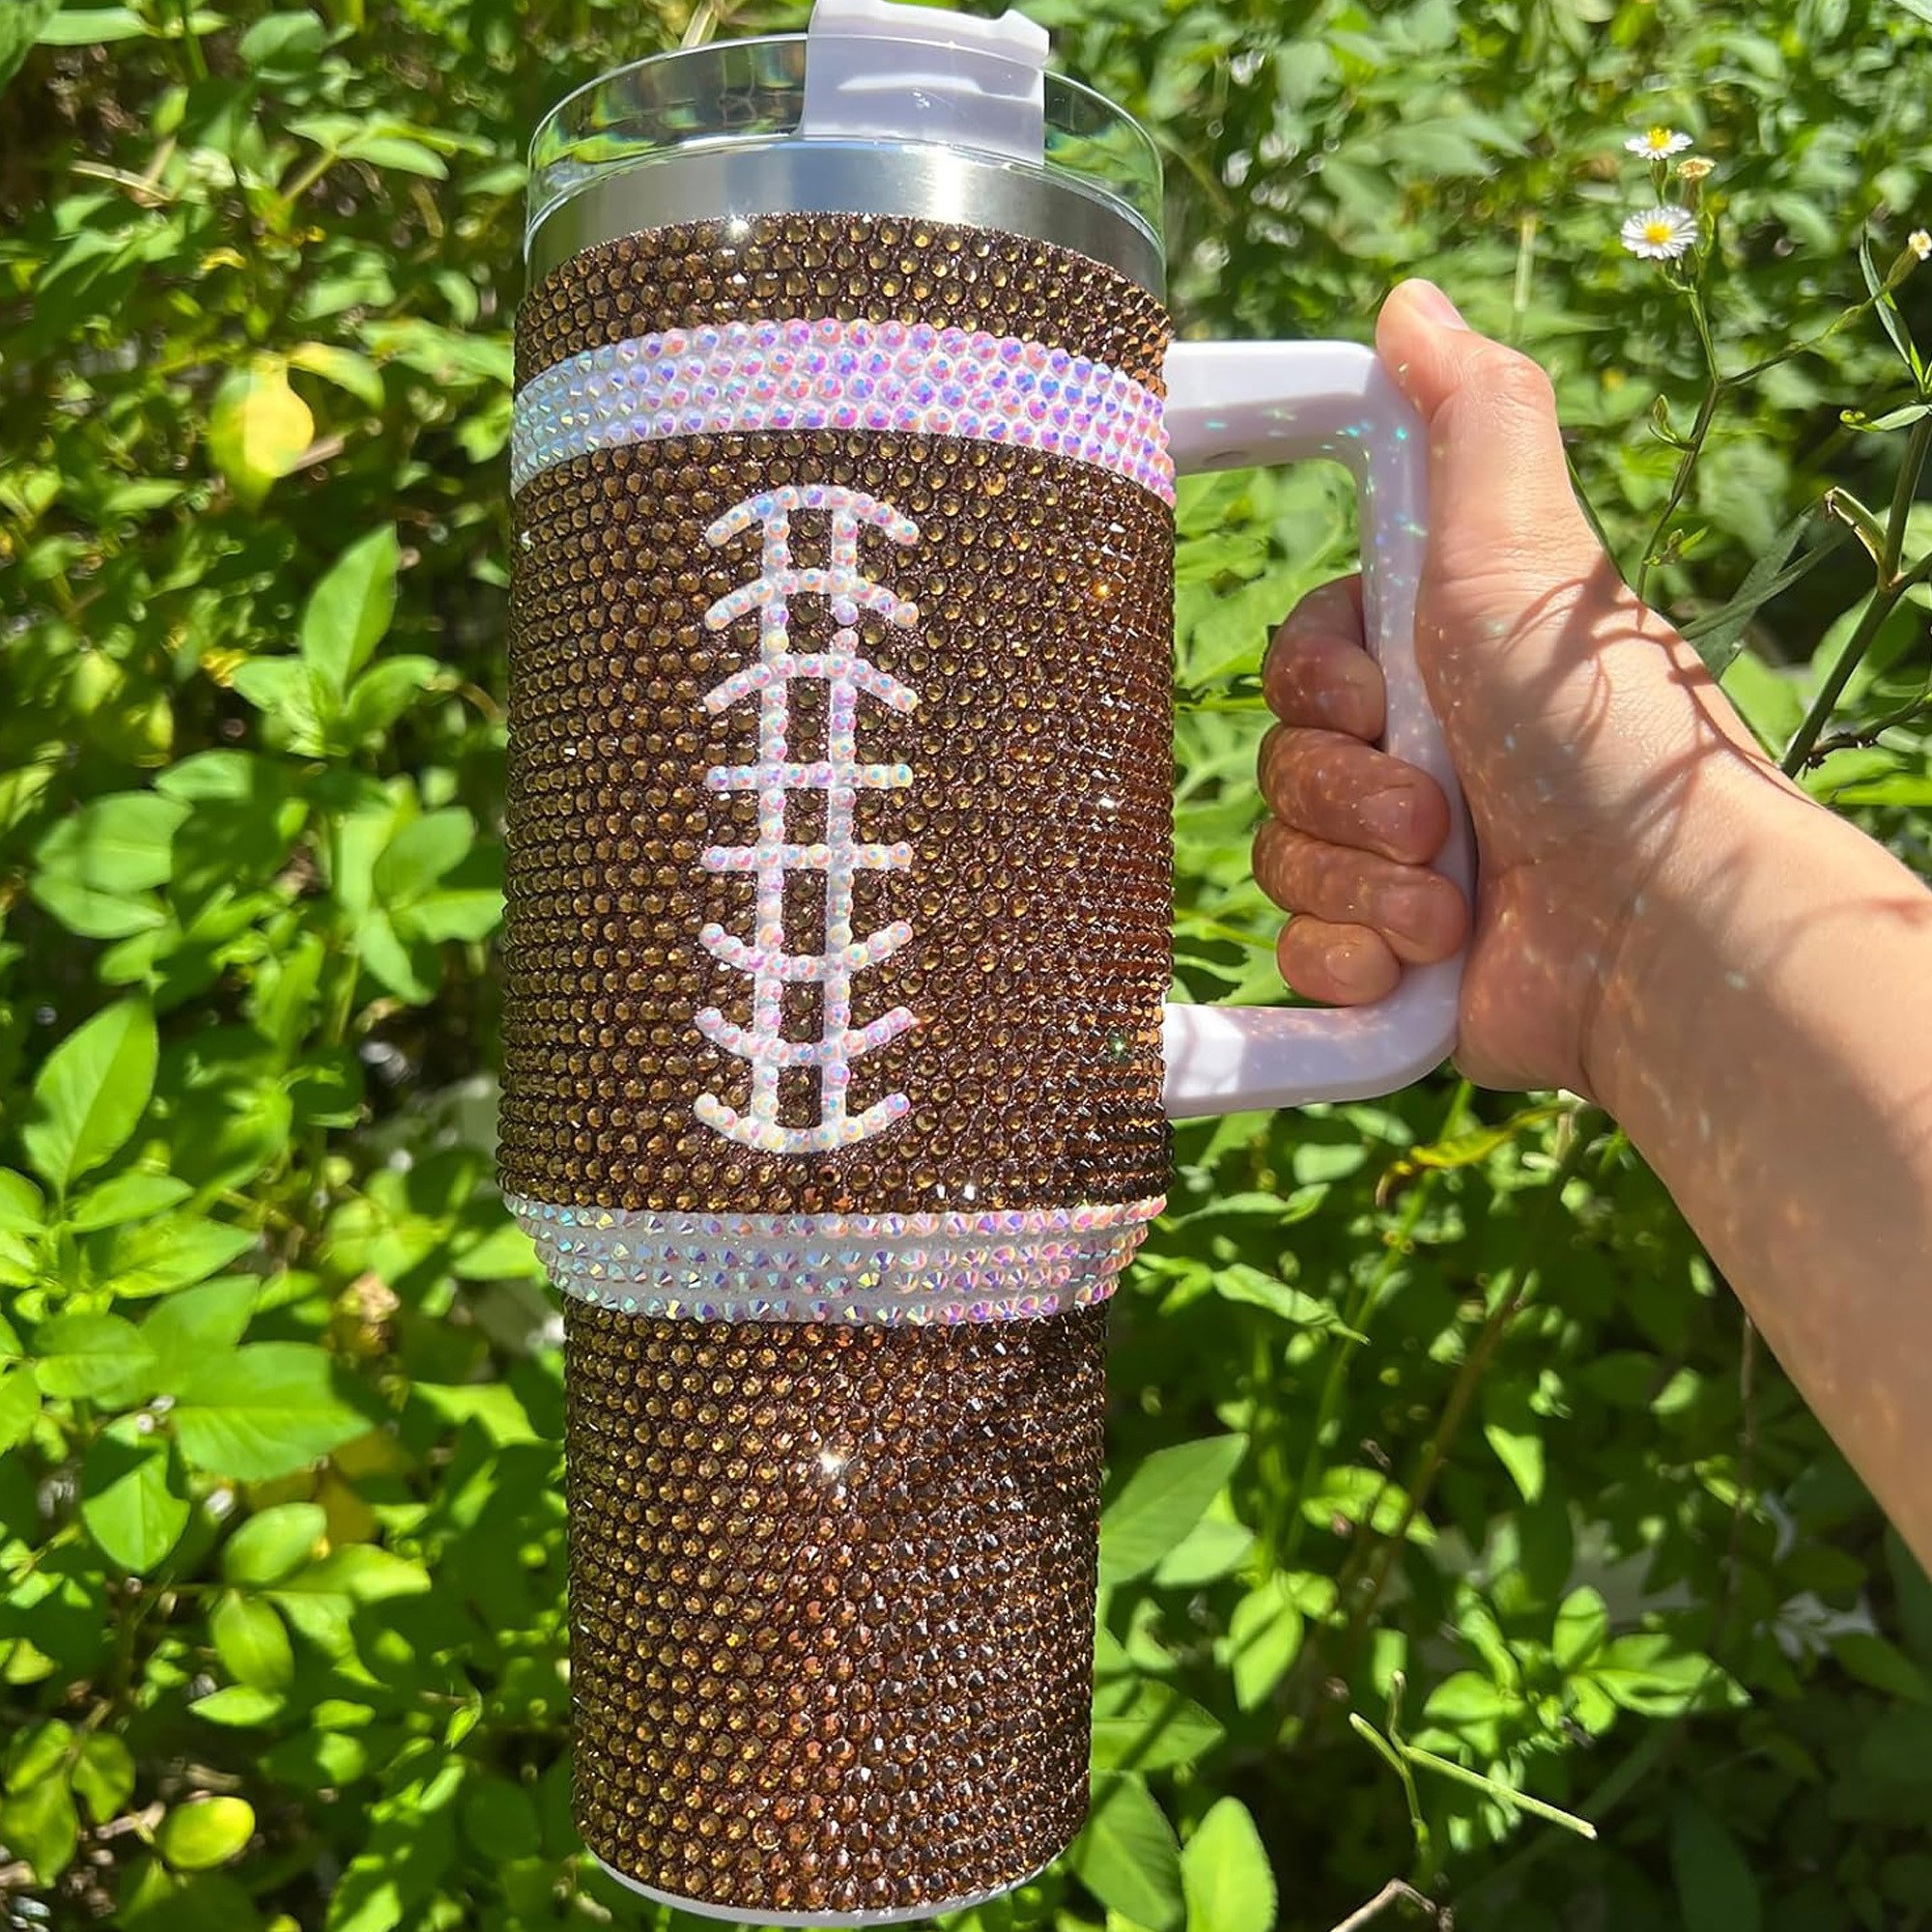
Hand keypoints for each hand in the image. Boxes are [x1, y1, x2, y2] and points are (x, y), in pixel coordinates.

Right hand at [1253, 278, 1793, 1097]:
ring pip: (1286, 860)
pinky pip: (1301, 956)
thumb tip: (1409, 303)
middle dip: (1350, 791)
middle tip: (1441, 811)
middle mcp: (1421, 763)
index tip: (1376, 693)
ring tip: (1453, 895)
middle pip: (1284, 760)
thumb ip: (1467, 420)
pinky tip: (1419, 958)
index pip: (1300, 662)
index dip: (1316, 680)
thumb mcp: (1523, 547)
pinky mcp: (1397, 966)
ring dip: (1361, 880)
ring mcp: (1404, 872)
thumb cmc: (1596, 728)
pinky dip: (1354, 958)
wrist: (1655, 928)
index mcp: (1442, 667)